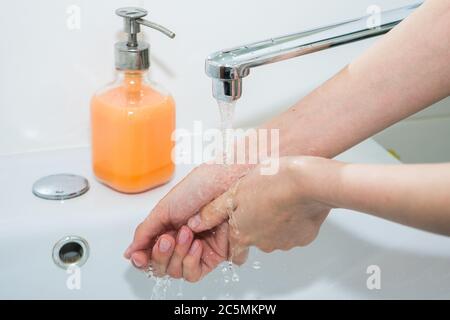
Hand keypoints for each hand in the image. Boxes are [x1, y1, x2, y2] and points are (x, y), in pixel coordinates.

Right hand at [124, 162, 250, 280]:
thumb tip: (130, 251)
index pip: (149, 252)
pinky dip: (191, 262)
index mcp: (168, 227)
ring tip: (186, 233)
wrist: (227, 187)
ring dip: (177, 254)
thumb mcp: (164, 208)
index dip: (142, 258)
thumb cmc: (199, 188)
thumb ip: (145, 231)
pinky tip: (196, 246)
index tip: (138, 257)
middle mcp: (181, 240)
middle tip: (167, 238)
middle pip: (160, 265)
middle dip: (160, 254)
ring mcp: (197, 249)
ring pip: (175, 271)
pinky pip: (194, 273)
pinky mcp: (213, 256)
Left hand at [188, 156, 338, 254]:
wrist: (307, 182)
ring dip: (275, 222)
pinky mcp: (304, 237)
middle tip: (260, 202)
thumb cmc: (270, 182)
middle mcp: (263, 244)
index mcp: (243, 234)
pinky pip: (295, 231)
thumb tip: (195, 222)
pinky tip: (293, 203)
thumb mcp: (233, 193)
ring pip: (276, 235)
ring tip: (277, 198)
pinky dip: (293, 220)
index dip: (234, 239)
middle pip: (255, 240)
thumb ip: (213, 211)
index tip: (239, 226)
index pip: (234, 251)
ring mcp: (285, 242)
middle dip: (256, 225)